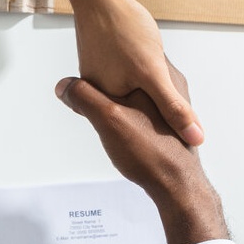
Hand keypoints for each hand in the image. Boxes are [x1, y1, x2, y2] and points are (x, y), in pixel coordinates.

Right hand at [47, 0, 203, 145]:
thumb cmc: (124, 31)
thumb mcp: (154, 73)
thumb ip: (173, 108)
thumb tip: (196, 139)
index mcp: (108, 106)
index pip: (146, 126)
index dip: (168, 125)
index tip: (182, 119)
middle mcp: (101, 94)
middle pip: (141, 109)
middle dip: (159, 103)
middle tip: (171, 87)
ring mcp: (101, 75)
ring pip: (136, 89)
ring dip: (150, 83)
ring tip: (157, 67)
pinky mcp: (105, 60)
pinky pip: (130, 72)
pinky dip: (141, 66)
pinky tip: (146, 51)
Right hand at [55, 72, 227, 243]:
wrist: (178, 187)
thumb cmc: (150, 153)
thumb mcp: (108, 119)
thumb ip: (84, 97)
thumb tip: (64, 85)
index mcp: (161, 79)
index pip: (131, 55)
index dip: (106, 64)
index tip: (91, 69)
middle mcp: (173, 89)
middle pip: (134, 77)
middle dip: (114, 85)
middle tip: (99, 98)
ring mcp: (173, 109)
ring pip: (141, 95)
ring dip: (123, 103)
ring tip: (111, 119)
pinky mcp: (171, 127)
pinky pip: (146, 114)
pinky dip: (133, 118)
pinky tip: (126, 134)